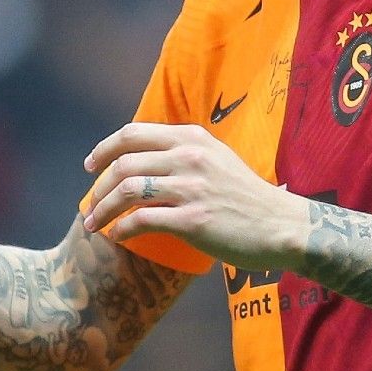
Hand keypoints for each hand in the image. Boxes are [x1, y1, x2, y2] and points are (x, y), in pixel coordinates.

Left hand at [82, 123, 306, 271]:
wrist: (282, 226)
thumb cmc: (247, 197)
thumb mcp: (217, 158)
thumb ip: (184, 153)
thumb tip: (143, 159)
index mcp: (192, 138)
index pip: (132, 134)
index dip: (104, 149)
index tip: (90, 166)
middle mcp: (189, 157)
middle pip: (123, 164)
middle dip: (98, 187)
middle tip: (89, 205)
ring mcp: (190, 188)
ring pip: (126, 191)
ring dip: (102, 209)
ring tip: (93, 224)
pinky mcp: (192, 220)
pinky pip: (142, 220)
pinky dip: (122, 229)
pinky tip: (117, 236)